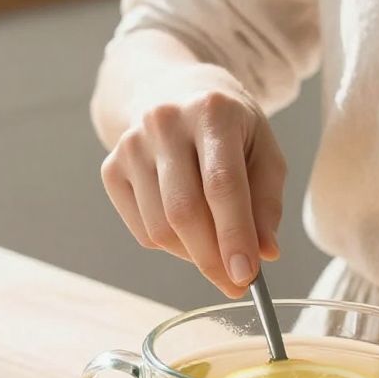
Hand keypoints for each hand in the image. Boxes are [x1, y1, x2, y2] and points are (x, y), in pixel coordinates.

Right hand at [100, 69, 285, 300]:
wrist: (176, 94)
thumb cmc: (230, 129)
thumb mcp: (264, 152)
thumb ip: (267, 203)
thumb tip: (264, 253)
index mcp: (212, 111)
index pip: (222, 184)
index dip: (234, 234)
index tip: (246, 276)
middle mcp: (164, 122)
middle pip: (184, 211)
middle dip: (212, 258)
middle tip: (235, 283)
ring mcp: (131, 144)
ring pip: (160, 227)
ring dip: (193, 254)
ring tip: (215, 248)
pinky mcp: (111, 167)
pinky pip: (142, 230)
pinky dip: (170, 245)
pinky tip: (188, 230)